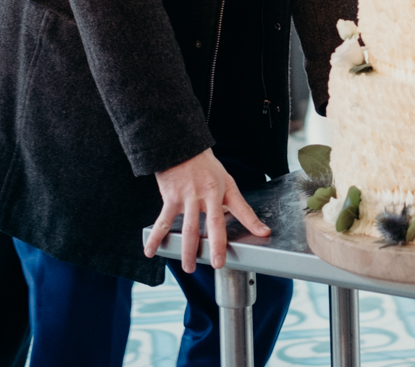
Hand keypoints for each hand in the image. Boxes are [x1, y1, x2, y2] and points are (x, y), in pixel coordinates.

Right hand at [143, 148, 269, 272]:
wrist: (181, 147)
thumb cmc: (205, 166)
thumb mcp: (226, 180)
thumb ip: (237, 205)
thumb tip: (258, 226)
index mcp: (224, 189)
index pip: (241, 208)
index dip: (252, 221)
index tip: (263, 233)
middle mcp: (208, 194)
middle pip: (214, 223)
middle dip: (216, 245)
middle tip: (217, 264)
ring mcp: (188, 197)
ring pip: (189, 228)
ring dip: (188, 250)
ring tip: (189, 267)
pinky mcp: (171, 198)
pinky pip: (163, 222)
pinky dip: (156, 238)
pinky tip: (151, 251)